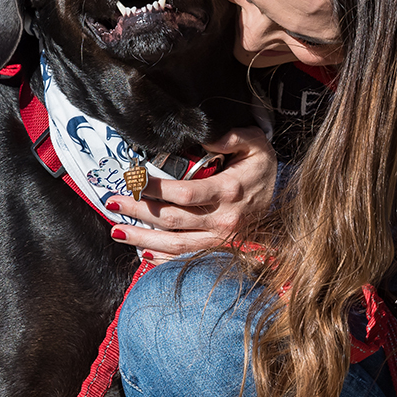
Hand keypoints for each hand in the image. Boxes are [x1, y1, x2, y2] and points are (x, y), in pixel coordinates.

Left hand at [105, 126, 275, 263]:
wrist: (284, 196)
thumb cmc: (262, 167)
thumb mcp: (254, 143)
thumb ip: (230, 137)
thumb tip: (203, 136)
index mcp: (229, 191)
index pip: (185, 193)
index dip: (156, 190)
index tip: (133, 180)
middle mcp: (224, 220)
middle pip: (172, 220)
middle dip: (138, 212)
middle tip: (112, 202)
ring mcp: (221, 239)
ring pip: (175, 245)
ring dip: (142, 239)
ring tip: (117, 230)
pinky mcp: (220, 250)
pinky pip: (187, 259)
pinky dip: (163, 260)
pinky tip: (142, 253)